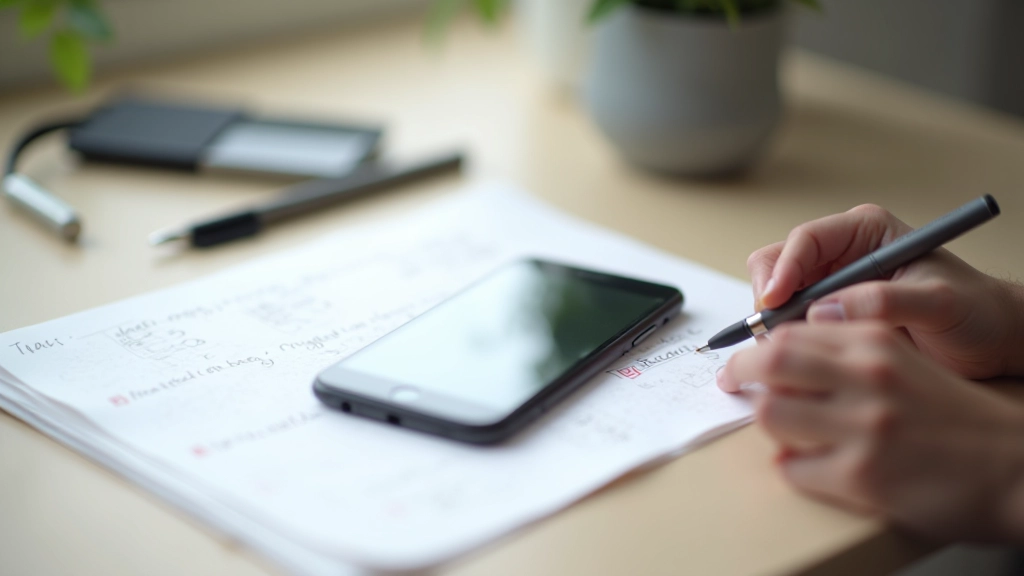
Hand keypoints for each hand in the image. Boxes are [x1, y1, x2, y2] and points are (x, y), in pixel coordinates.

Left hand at [718, 322, 1023, 541]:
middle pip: (770, 361)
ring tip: (785, 429)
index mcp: (876, 342)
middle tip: (734, 384)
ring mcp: (862, 426)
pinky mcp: (861, 474)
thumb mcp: (904, 363)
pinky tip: (812, 466)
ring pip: (770, 414)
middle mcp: (867, 376)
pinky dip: (792, 467)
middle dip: (741, 373)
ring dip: (767, 423)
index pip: (791, 331)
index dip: (757, 347)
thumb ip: (848, 353)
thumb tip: (780, 358)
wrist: (1014, 468)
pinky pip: (791, 467)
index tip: (746, 361)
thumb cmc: (955, 417)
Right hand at [746, 204, 1023, 378]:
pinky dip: (784, 339)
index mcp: (865, 232)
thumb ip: (885, 301)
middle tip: (773, 332)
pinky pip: (791, 322)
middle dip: (769, 297)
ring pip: (778, 295)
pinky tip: (794, 358)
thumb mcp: (938, 302)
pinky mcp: (830, 315)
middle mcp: (842, 254)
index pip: (805, 240)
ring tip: (785, 351)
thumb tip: (825, 310)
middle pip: (778, 264)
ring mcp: (832, 285)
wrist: (992, 341)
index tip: (776, 302)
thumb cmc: (975, 313)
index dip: (783, 269)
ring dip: (774, 322)